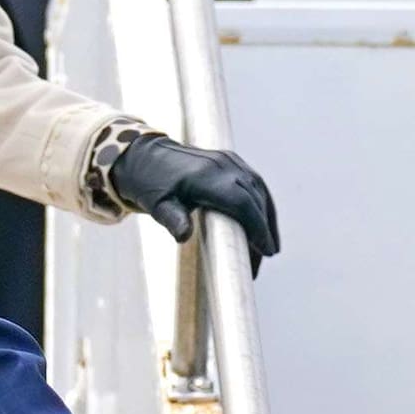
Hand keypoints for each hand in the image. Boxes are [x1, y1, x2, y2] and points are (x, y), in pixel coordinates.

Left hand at [106, 132, 280, 267]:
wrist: (145, 156)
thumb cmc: (150, 185)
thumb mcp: (157, 205)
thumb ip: (172, 219)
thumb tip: (183, 237)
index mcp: (205, 177)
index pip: (241, 202)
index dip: (257, 226)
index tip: (266, 250)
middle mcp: (221, 165)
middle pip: (253, 199)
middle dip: (263, 229)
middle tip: (264, 258)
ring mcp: (228, 160)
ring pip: (258, 189)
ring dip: (267, 218)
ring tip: (269, 247)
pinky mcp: (231, 160)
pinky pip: (254, 182)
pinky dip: (263, 203)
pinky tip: (265, 224)